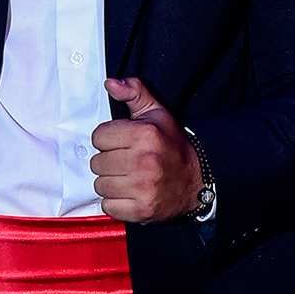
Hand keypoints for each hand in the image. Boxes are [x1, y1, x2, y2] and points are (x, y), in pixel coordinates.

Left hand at [91, 77, 202, 223]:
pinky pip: (108, 206)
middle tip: (125, 162)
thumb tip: (110, 83)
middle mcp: (144, 161)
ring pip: (100, 185)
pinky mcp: (142, 210)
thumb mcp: (156, 113)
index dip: (108, 139)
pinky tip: (129, 194)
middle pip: (97, 162)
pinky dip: (116, 203)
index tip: (121, 143)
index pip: (99, 136)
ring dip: (110, 183)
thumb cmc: (172, 146)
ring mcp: (143, 188)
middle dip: (108, 162)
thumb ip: (134, 92)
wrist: (197, 181)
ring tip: (127, 178)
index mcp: (145, 134)